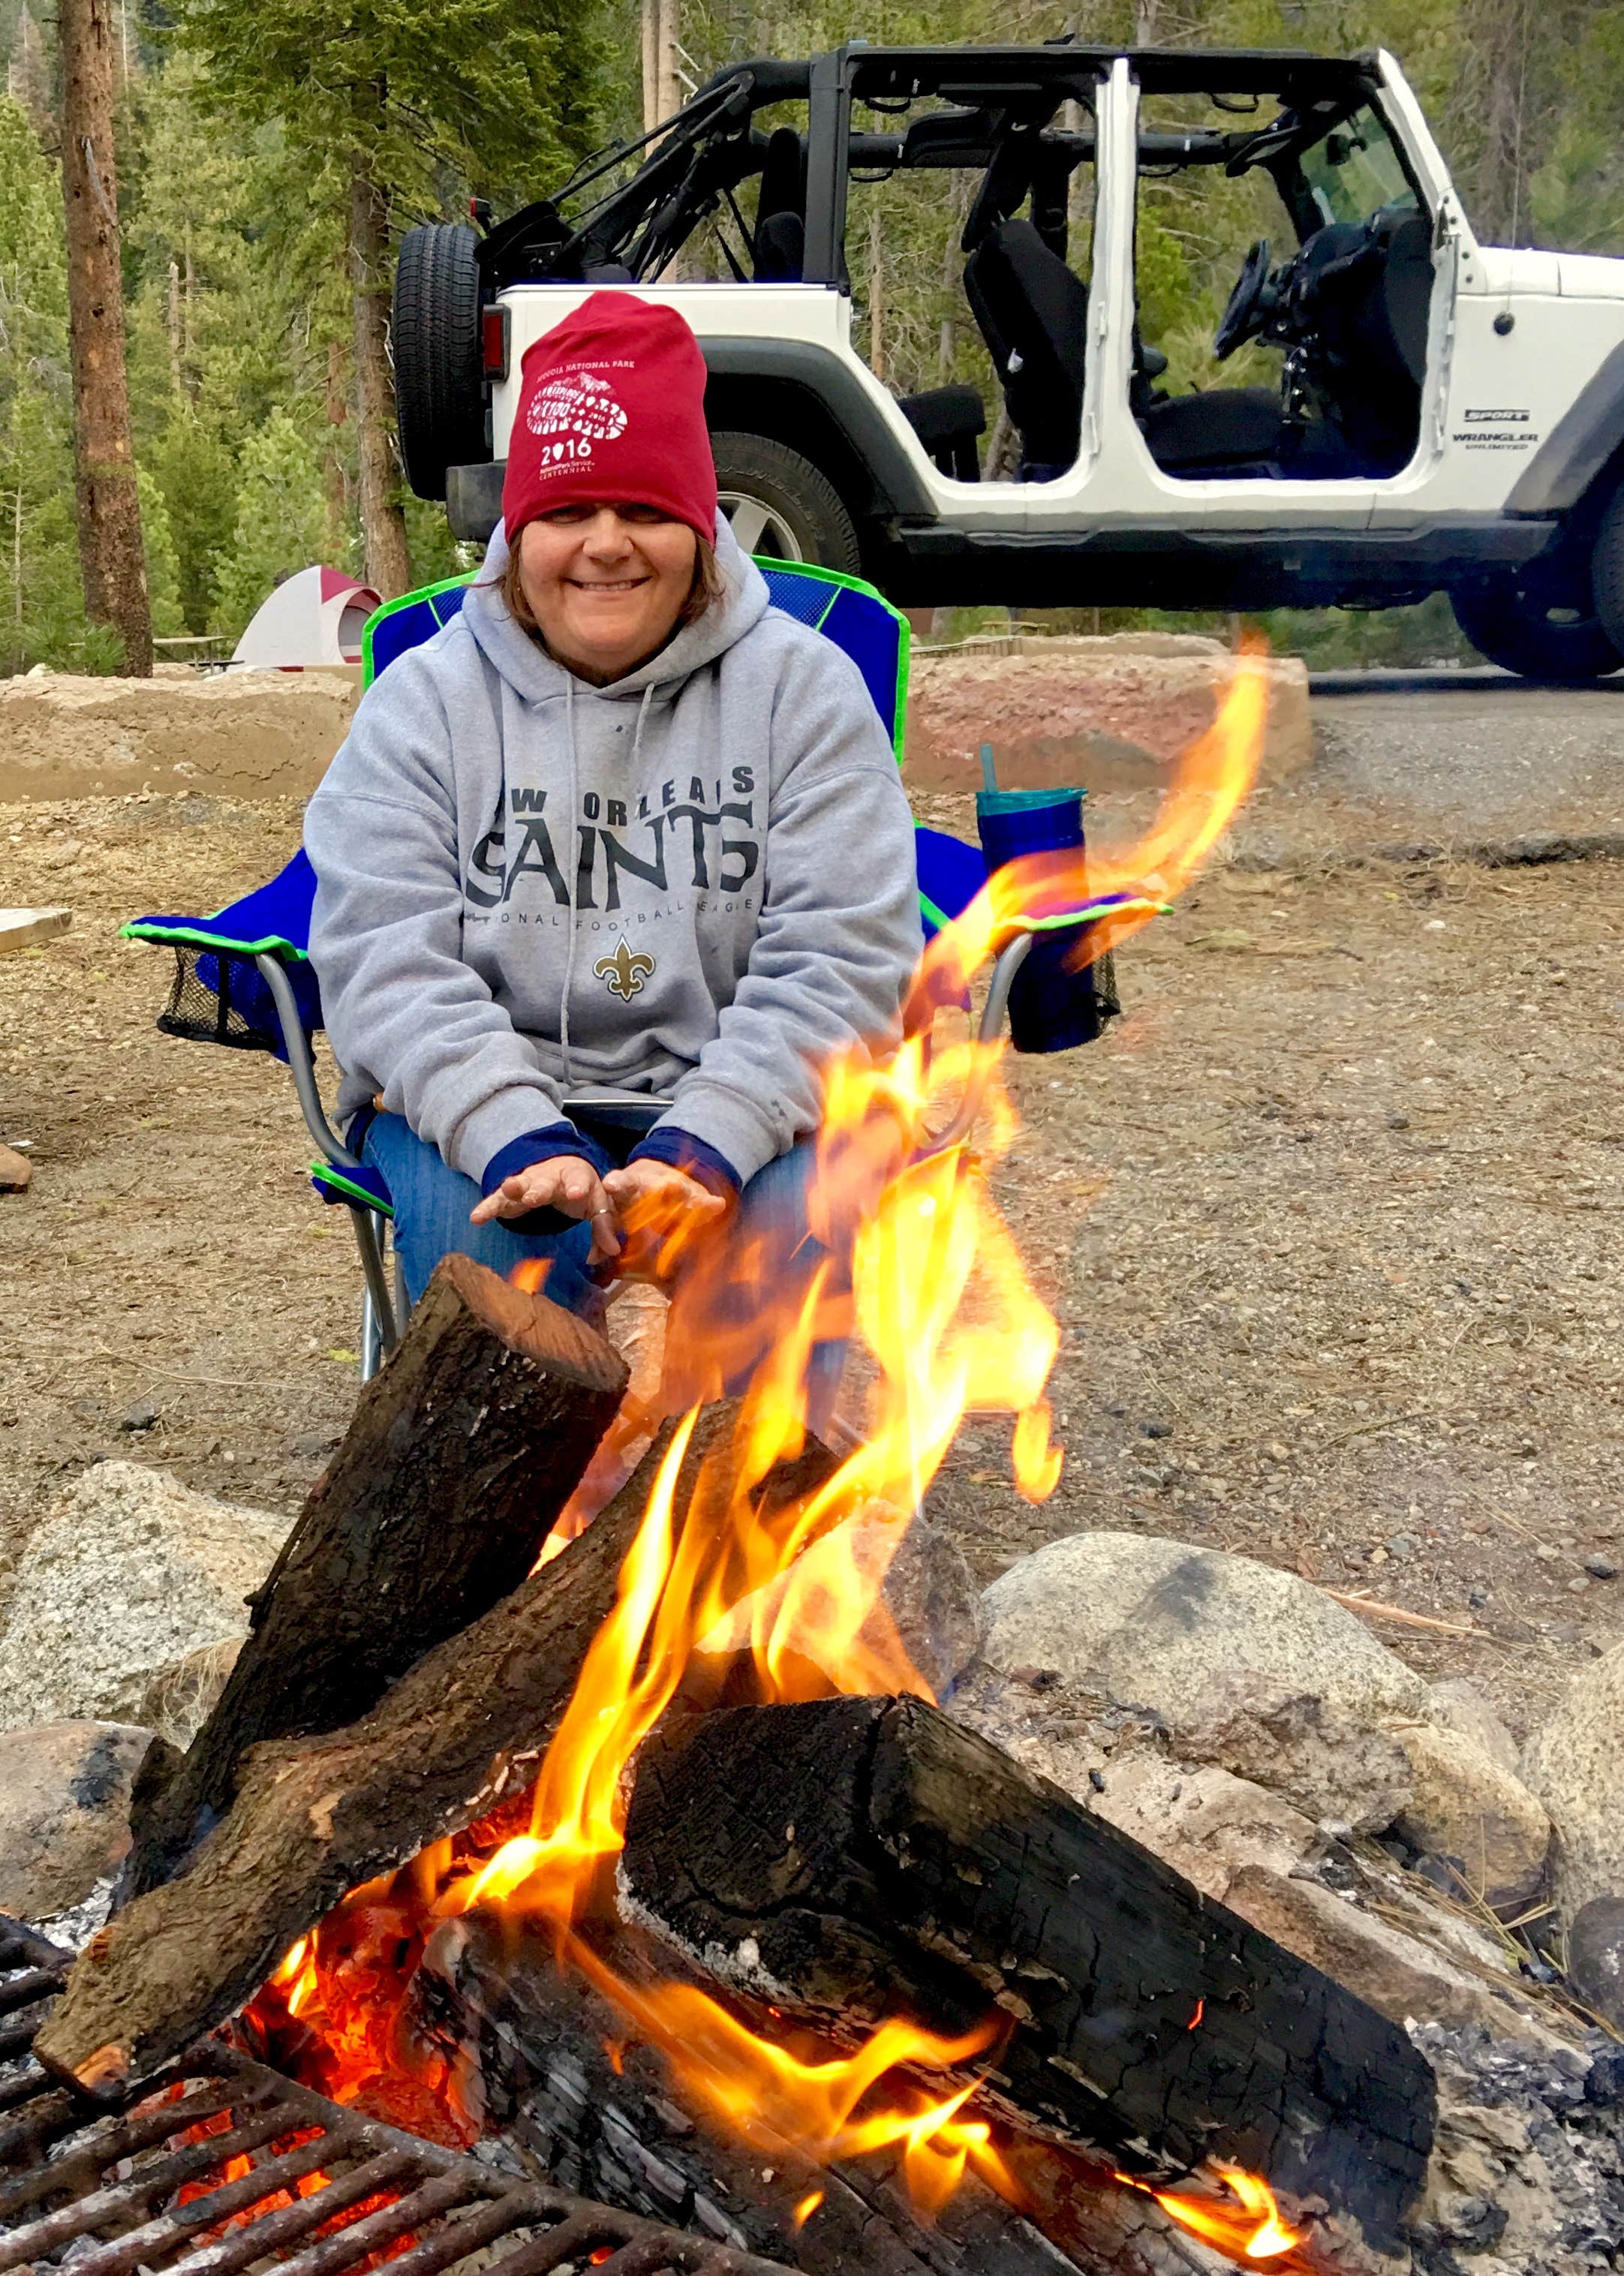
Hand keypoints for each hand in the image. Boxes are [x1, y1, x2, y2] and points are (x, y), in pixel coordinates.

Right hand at [469, 1153, 620, 1262]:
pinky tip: (476, 1217)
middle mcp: (552, 1178)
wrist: (560, 1169)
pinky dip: (487, 1207)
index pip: (580, 1180)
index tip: (577, 1193)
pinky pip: (498, 1200)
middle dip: (539, 1189)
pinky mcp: (512, 1193)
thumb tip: (611, 1252)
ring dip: (513, 1188)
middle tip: (534, 1197)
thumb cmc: (583, 1190)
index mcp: (577, 1177)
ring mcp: (529, 1183)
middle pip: (546, 1183)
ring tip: (506, 1189)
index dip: (578, 1186)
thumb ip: (604, 1227)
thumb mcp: (598, 1205)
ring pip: (520, 1184)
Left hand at [601, 1158, 726, 1276]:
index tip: (611, 1184)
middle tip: (670, 1187)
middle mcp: (652, 1184)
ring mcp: (675, 1188)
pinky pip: (701, 1201)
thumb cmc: (632, 1205)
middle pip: (659, 1187)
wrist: (658, 1180)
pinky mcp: (694, 1195)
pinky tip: (719, 1205)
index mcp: (628, 1186)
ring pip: (683, 1192)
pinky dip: (709, 1205)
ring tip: (704, 1201)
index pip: (621, 1183)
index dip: (617, 1184)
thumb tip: (592, 1260)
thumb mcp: (614, 1216)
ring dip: (691, 1198)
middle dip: (665, 1189)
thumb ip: (604, 1236)